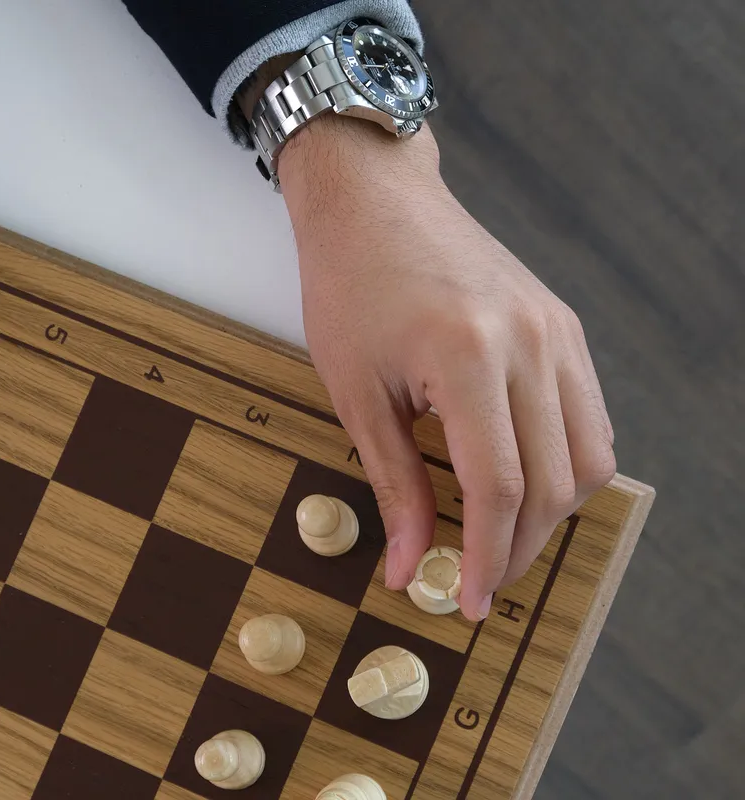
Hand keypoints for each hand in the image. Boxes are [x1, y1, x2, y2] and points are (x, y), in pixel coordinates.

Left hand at [278, 114, 615, 620]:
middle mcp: (531, 344)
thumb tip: (409, 564)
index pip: (500, 489)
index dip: (486, 557)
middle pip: (554, 483)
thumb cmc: (348, 287)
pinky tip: (527, 479)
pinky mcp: (562, 326)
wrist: (375, 203)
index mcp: (470, 358)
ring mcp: (557, 332)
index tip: (467, 600)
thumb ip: (394, 485)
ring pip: (589, 456)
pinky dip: (566, 463)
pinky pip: (589, 416)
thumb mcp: (357, 394)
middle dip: (518, 547)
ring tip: (502, 536)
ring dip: (552, 511)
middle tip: (479, 578)